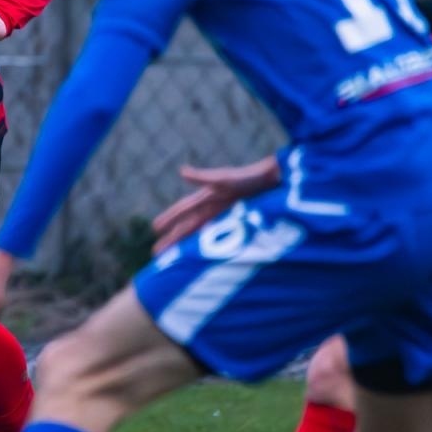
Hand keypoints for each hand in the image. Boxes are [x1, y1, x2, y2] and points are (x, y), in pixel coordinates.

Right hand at [151, 156, 281, 254]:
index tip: (155, 229)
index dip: (169, 219)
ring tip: (174, 259)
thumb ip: (204, 177)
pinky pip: (216, 237)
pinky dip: (205, 246)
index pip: (184, 210)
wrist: (276, 180)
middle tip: (156, 253)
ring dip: (186, 245)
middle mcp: (214, 206)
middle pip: (188, 226)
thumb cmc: (251, 177)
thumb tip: (181, 171)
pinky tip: (202, 256)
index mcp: (208, 196)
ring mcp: (225, 215)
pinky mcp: (237, 223)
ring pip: (200, 234)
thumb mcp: (226, 178)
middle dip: (172, 239)